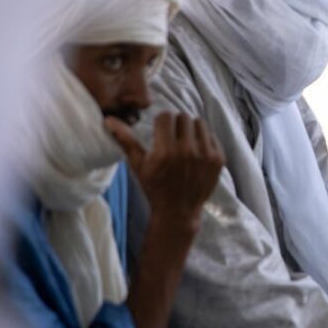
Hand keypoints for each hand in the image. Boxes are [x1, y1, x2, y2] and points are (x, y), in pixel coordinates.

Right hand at [105, 112, 223, 233]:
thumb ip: (126, 140)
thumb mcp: (138, 165)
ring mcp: (206, 155)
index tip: (160, 131)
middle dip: (176, 124)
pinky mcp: (219, 159)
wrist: (179, 210)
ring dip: (191, 130)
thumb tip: (108, 120)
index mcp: (165, 151)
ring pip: (199, 123)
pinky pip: (212, 136)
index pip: (166, 116)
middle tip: (172, 137)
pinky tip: (196, 152)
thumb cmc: (155, 187)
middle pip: (183, 117)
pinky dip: (204, 140)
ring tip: (184, 142)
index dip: (161, 122)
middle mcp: (187, 151)